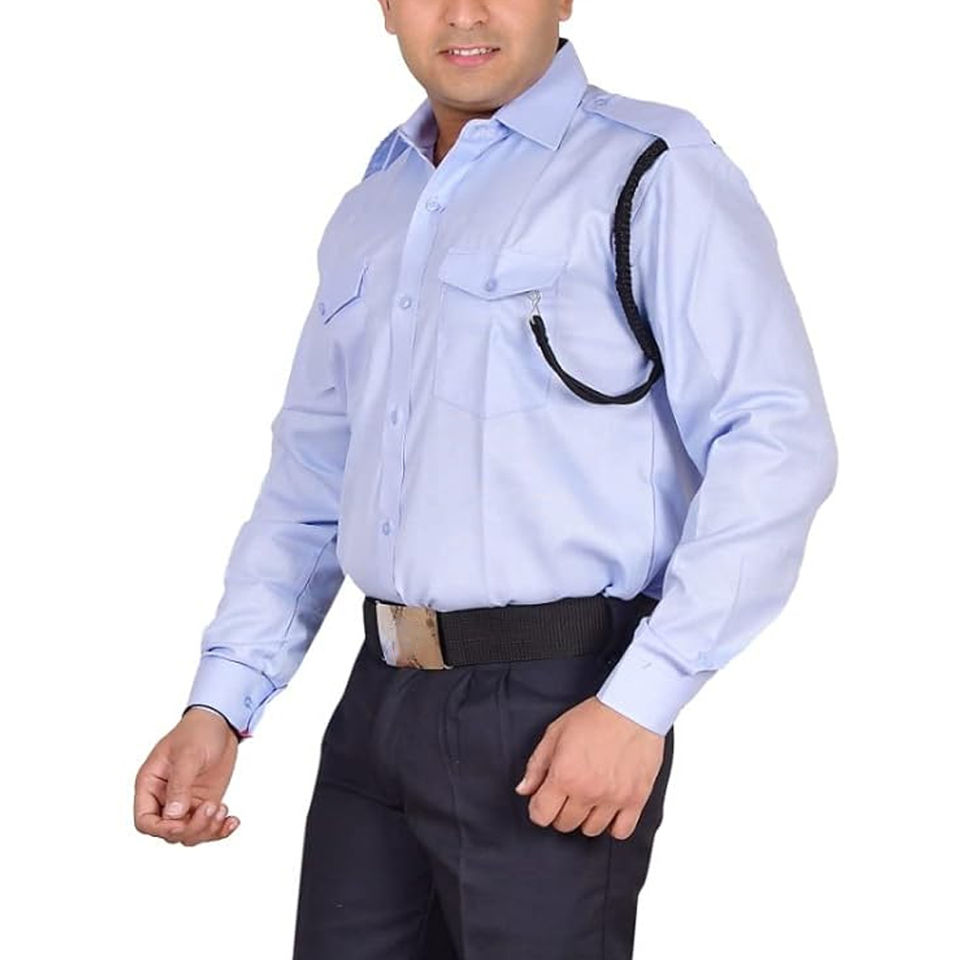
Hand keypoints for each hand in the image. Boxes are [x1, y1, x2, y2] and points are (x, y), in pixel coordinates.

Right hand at [134, 707, 240, 844]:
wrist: (221, 723)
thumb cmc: (198, 731)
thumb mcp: (188, 755)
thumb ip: (179, 785)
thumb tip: (173, 816)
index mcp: (150, 785)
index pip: (145, 821)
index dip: (161, 829)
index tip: (182, 823)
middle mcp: (165, 798)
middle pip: (170, 831)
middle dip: (191, 827)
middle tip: (211, 808)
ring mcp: (185, 802)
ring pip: (189, 834)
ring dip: (207, 829)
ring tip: (222, 809)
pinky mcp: (203, 803)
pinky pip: (207, 827)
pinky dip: (219, 830)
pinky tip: (232, 821)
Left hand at [514, 695, 664, 839]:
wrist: (631, 709)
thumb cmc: (594, 717)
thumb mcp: (555, 733)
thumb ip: (536, 765)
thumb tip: (524, 789)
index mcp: (564, 775)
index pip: (541, 815)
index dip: (539, 808)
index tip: (544, 799)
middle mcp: (588, 791)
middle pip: (565, 825)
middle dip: (560, 811)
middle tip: (567, 793)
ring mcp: (613, 799)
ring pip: (591, 831)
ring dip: (586, 817)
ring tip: (589, 798)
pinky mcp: (636, 800)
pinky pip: (621, 832)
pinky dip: (613, 825)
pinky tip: (609, 809)